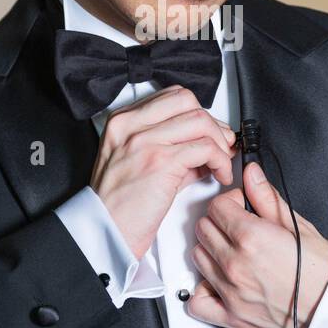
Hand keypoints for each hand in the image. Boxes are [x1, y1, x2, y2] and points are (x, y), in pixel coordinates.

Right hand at [90, 85, 236, 259]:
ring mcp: (145, 141)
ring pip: (200, 121)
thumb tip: (206, 146)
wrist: (105, 231)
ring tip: (222, 163)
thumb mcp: (139, 164)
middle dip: (212, 123)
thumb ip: (170, 148)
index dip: (198, 112)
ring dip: (219, 142)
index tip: (210, 131)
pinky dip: (220, 160)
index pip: (172, 96)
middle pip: (188, 102)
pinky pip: (205, 148)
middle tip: (222, 144)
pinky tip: (219, 174)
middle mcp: (131, 126)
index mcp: (123, 121)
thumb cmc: (118, 205)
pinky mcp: (160, 161)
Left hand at [186, 161, 327, 327]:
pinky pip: (198, 302)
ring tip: (232, 252)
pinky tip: (216, 282)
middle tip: (238, 227)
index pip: (216, 206)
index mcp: (251, 237)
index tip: (241, 207)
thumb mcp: (298, 225)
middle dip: (219, 222)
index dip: (230, 202)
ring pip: (198, 257)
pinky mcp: (231, 316)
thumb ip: (267, 197)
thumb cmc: (322, 270)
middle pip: (203, 228)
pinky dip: (202, 291)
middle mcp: (235, 264)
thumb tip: (251, 175)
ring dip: (211, 250)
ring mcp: (231, 291)